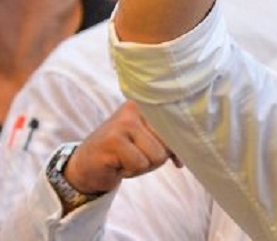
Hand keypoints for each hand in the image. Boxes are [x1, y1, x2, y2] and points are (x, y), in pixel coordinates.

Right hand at [62, 101, 179, 194]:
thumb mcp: (149, 142)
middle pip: (169, 143)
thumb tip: (190, 154)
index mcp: (148, 104)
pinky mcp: (112, 140)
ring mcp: (123, 122)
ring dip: (143, 166)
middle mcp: (136, 108)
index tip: (177, 161)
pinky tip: (117, 164)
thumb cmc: (124, 153)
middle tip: (136, 157)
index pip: (177, 126)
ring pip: (157, 156)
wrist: (87, 164)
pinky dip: (130, 171)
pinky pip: (139, 164)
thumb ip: (169, 142)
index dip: (179, 148)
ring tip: (126, 159)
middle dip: (157, 159)